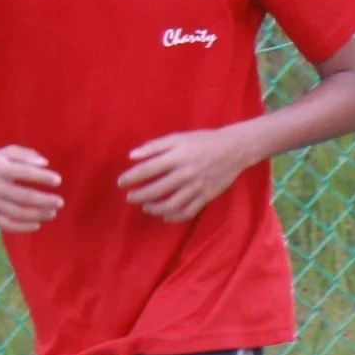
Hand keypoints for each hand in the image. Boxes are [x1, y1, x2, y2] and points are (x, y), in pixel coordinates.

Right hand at [0, 145, 62, 231]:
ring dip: (37, 215)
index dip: (42, 177)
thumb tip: (45, 163)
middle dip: (44, 201)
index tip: (58, 180)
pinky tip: (37, 224)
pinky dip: (23, 227)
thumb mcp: (6, 152)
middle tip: (60, 202)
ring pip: (16, 213)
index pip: (23, 172)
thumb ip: (25, 155)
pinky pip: (6, 224)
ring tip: (53, 213)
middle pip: (22, 196)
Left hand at [119, 128, 252, 221]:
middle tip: (130, 197)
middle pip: (156, 190)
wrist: (234, 149)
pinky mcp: (207, 196)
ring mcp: (197, 187)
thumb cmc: (202, 140)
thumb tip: (132, 156)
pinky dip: (175, 216)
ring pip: (171, 204)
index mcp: (176, 156)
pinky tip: (166, 216)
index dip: (131, 178)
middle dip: (139, 196)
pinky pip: (189, 211)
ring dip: (155, 209)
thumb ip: (154, 146)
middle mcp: (185, 173)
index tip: (121, 183)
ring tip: (146, 207)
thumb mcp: (177, 137)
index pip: (147, 170)